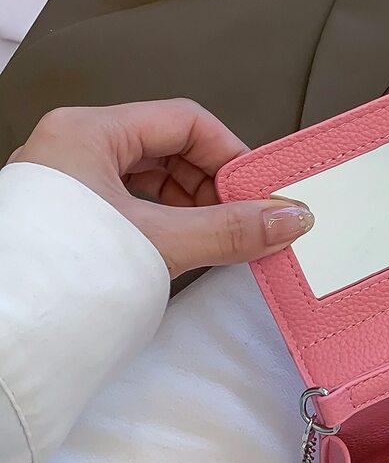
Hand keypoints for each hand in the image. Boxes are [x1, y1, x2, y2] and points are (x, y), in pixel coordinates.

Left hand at [6, 100, 313, 277]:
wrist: (6, 342)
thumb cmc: (57, 281)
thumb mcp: (159, 245)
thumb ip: (229, 230)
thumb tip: (286, 217)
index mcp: (86, 133)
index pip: (184, 120)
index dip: (229, 153)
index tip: (259, 191)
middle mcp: (72, 150)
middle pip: (167, 147)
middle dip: (213, 184)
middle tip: (245, 217)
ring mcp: (66, 185)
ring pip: (148, 179)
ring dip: (192, 205)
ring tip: (218, 237)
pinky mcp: (67, 220)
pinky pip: (130, 205)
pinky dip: (165, 221)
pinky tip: (184, 245)